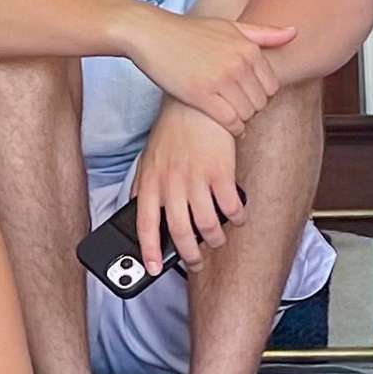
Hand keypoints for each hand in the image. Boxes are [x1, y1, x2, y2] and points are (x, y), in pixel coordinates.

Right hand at [129, 9, 296, 137]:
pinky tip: (224, 125)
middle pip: (261, 102)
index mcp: (249, 48)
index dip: (260, 96)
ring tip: (228, 115)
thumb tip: (295, 32)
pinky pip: (229, 121)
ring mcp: (221, 80)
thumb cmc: (189, 31)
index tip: (245, 97)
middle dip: (251, 109)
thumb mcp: (229, 26)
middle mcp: (239, 64)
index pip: (272, 86)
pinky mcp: (201, 94)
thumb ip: (263, 33)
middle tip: (235, 108)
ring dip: (240, 120)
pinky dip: (231, 128)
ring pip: (247, 114)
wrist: (151, 34)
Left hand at [132, 101, 245, 273]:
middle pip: (179, 231)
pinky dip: (236, 217)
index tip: (152, 269)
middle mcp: (171, 184)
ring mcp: (196, 179)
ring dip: (214, 240)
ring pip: (206, 224)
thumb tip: (135, 212)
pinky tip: (237, 218)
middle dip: (188, 254)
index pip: (144, 225)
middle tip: (194, 263)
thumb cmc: (171, 132)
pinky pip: (230, 205)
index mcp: (150, 183)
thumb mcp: (148, 159)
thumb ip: (143, 186)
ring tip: (216, 241)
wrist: (196, 104)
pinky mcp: (220, 172)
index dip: (148, 251)